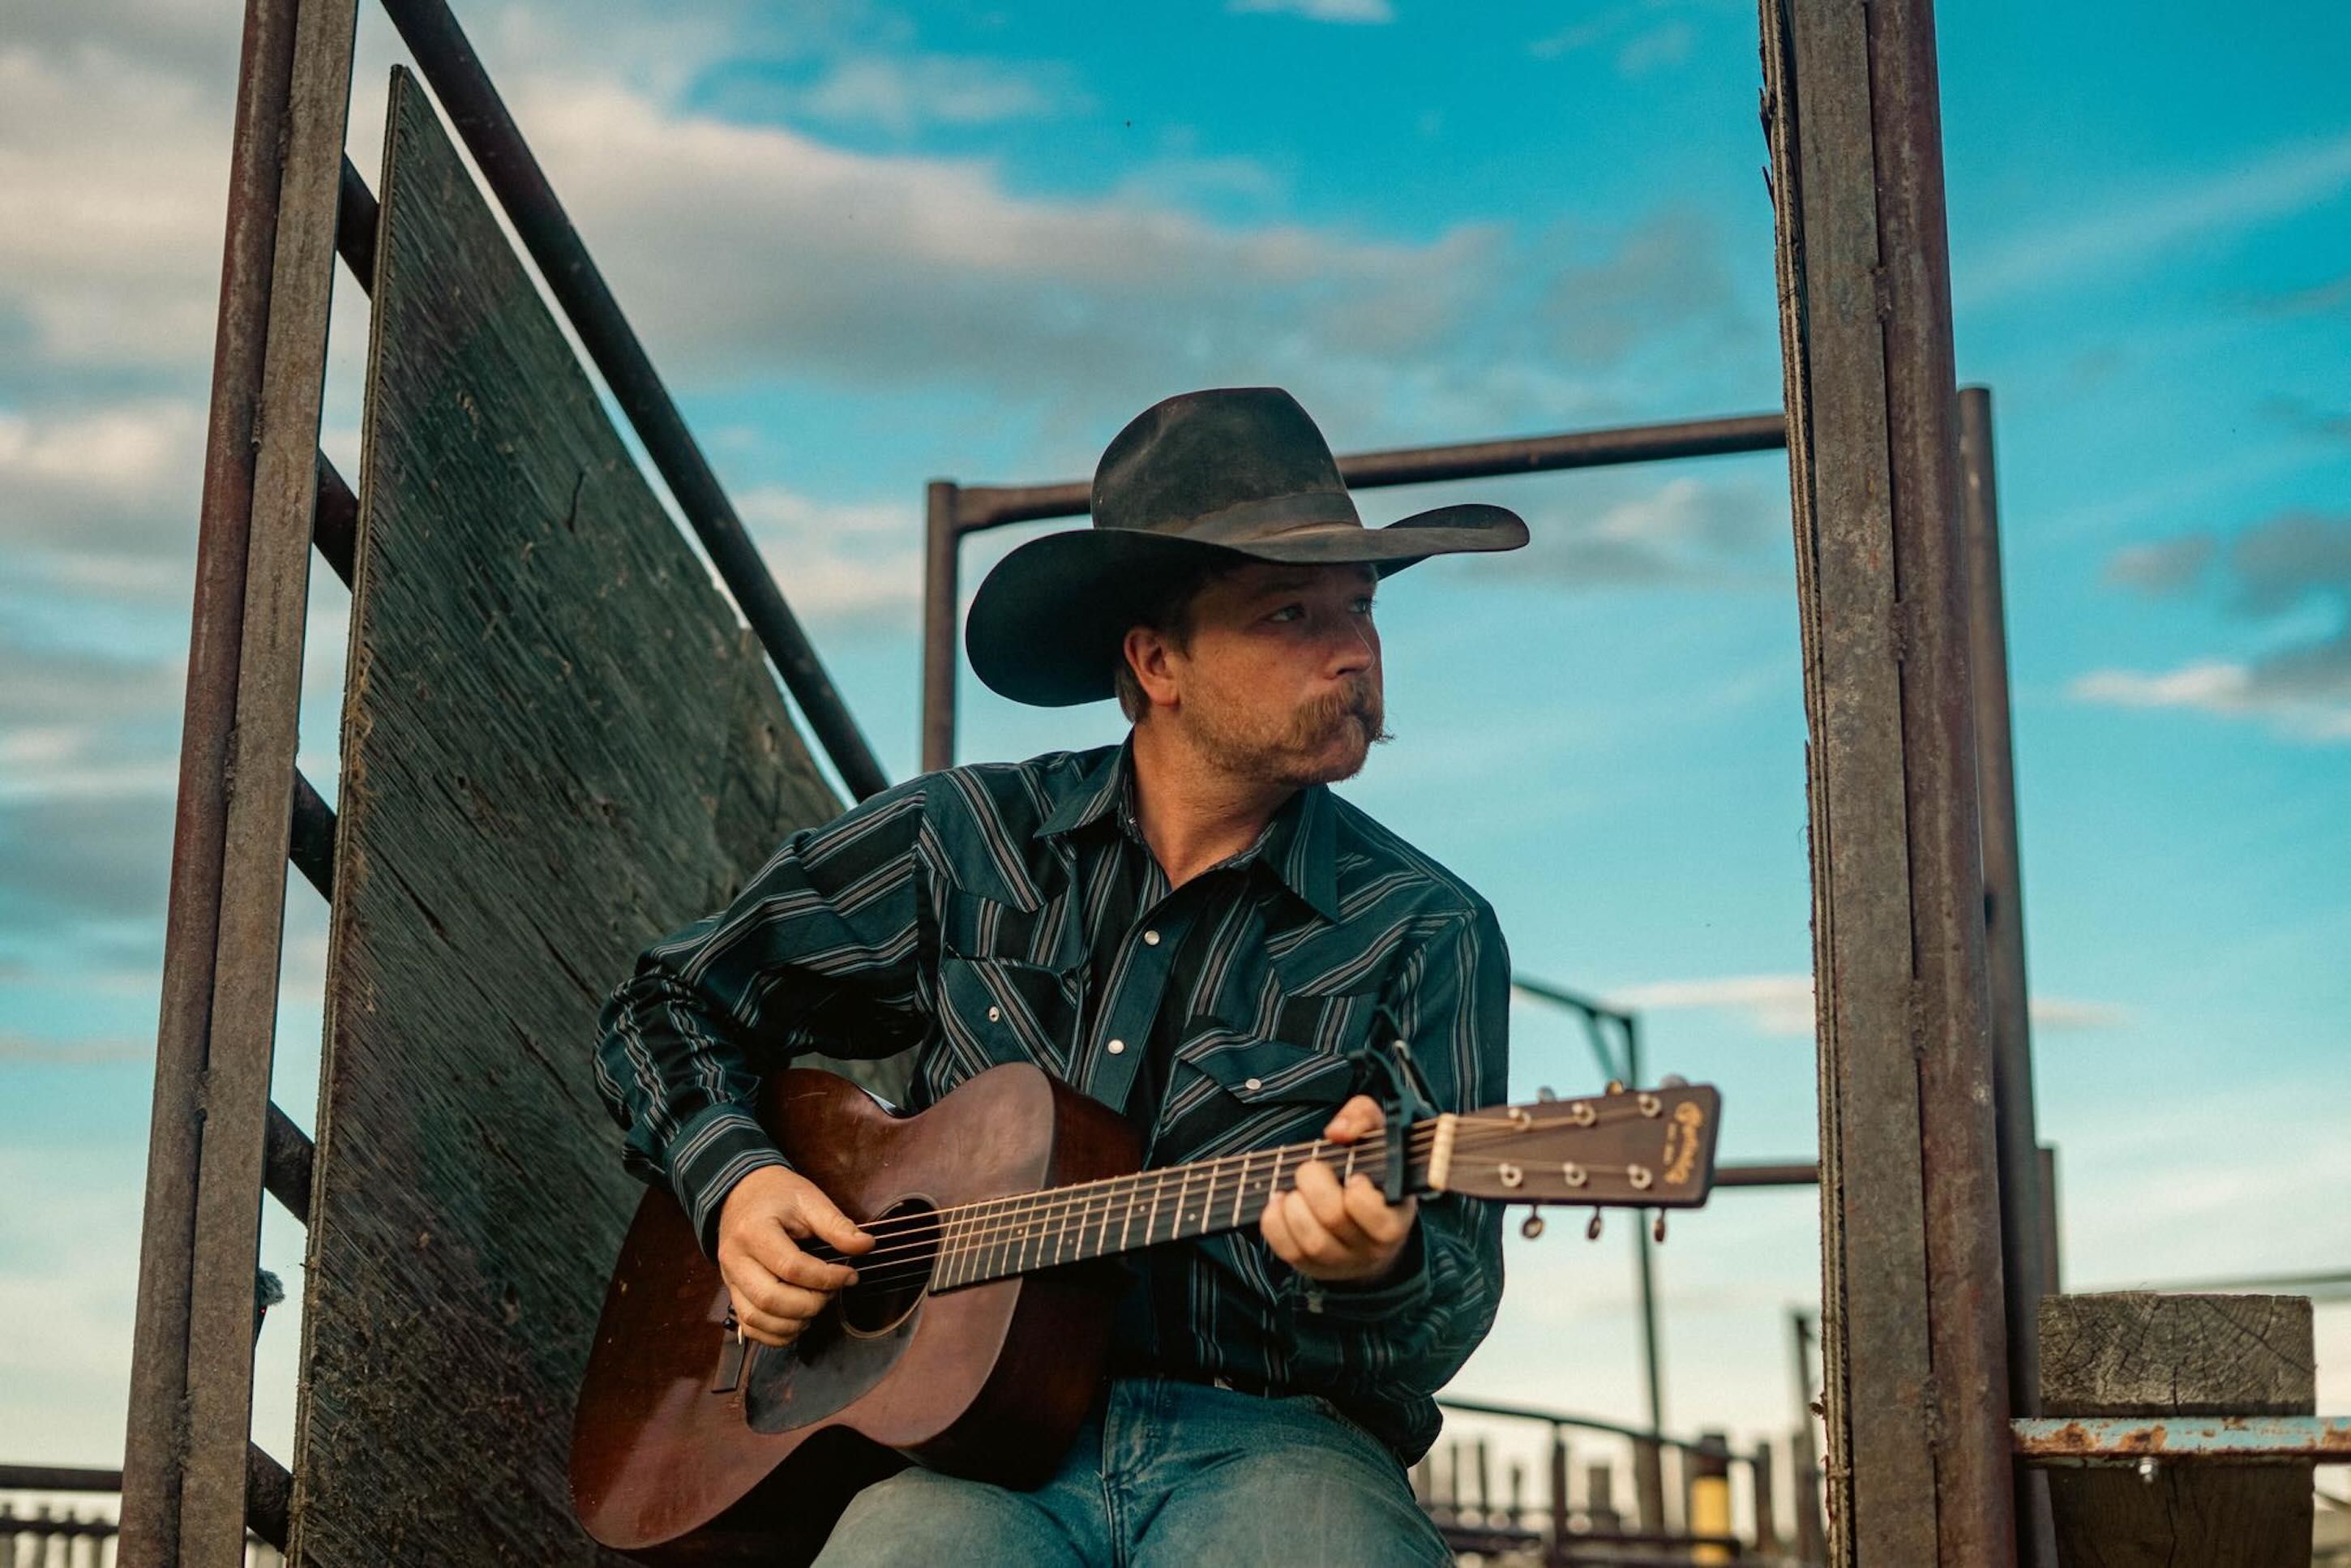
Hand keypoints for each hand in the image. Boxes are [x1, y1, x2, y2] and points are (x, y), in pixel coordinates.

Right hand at [715, 1165, 873, 1347]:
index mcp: (754, 1231)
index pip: (791, 1267)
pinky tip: (798, 1323)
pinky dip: (775, 1334)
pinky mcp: (732, 1292)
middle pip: (770, 1299)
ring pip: (757, 1318)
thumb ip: (837, 1225)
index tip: (850, 1275)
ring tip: (816, 1306)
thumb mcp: (809, 1200)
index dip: (826, 1278)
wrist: (741, 1192)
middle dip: (810, 1304)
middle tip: (832, 1293)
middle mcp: (735, 1259)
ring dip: (793, 1323)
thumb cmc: (777, 1195)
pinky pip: (749, 1326)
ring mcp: (729, 1278)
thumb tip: (866, 1246)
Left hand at [1258, 1094, 1416, 1284]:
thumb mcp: (1377, 1135)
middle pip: (1334, 1219)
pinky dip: (1274, 1223)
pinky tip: (1278, 1202)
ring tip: (1294, 1188)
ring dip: (1293, 1206)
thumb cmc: (1372, 1170)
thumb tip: (1336, 1133)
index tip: (1352, 1174)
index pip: (1377, 1216)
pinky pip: (1287, 1252)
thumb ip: (1362, 1117)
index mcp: (1395, 1218)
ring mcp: (1341, 1262)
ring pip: (1311, 1241)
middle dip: (1313, 1185)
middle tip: (1311, 1169)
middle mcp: (1371, 1247)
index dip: (1358, 1193)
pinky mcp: (1313, 1268)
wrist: (1367, 1219)